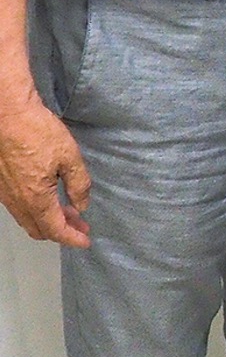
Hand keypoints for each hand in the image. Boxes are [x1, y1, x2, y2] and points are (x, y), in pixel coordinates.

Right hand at [0, 94, 90, 245]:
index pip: (56, 230)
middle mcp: (18, 202)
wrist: (8, 115)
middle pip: (39, 230)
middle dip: (62, 231)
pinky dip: (35, 210)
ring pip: (27, 219)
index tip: (86, 241)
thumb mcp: (70, 157)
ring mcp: (6, 194)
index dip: (72, 238)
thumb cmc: (39, 132)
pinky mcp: (1, 184)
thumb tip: (82, 206)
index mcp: (36, 199)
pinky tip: (47, 198)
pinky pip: (18, 208)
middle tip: (80, 225)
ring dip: (48, 220)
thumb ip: (79, 185)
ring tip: (68, 211)